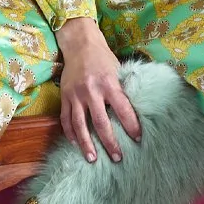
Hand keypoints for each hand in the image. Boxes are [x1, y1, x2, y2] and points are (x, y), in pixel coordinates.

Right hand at [53, 19, 142, 163]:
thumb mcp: (118, 70)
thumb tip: (135, 112)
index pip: (123, 109)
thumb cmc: (103, 58)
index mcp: (109, 84)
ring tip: (93, 159)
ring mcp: (76, 95)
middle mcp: (91, 91)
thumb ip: (122, 90)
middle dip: (110, 142)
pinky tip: (76, 144)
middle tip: (118, 158)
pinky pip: (66, 118)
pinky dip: (71, 133)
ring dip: (87, 144)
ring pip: (80, 125)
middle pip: (101, 123)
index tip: (138, 139)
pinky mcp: (64, 96)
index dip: (132, 125)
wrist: (80, 44)